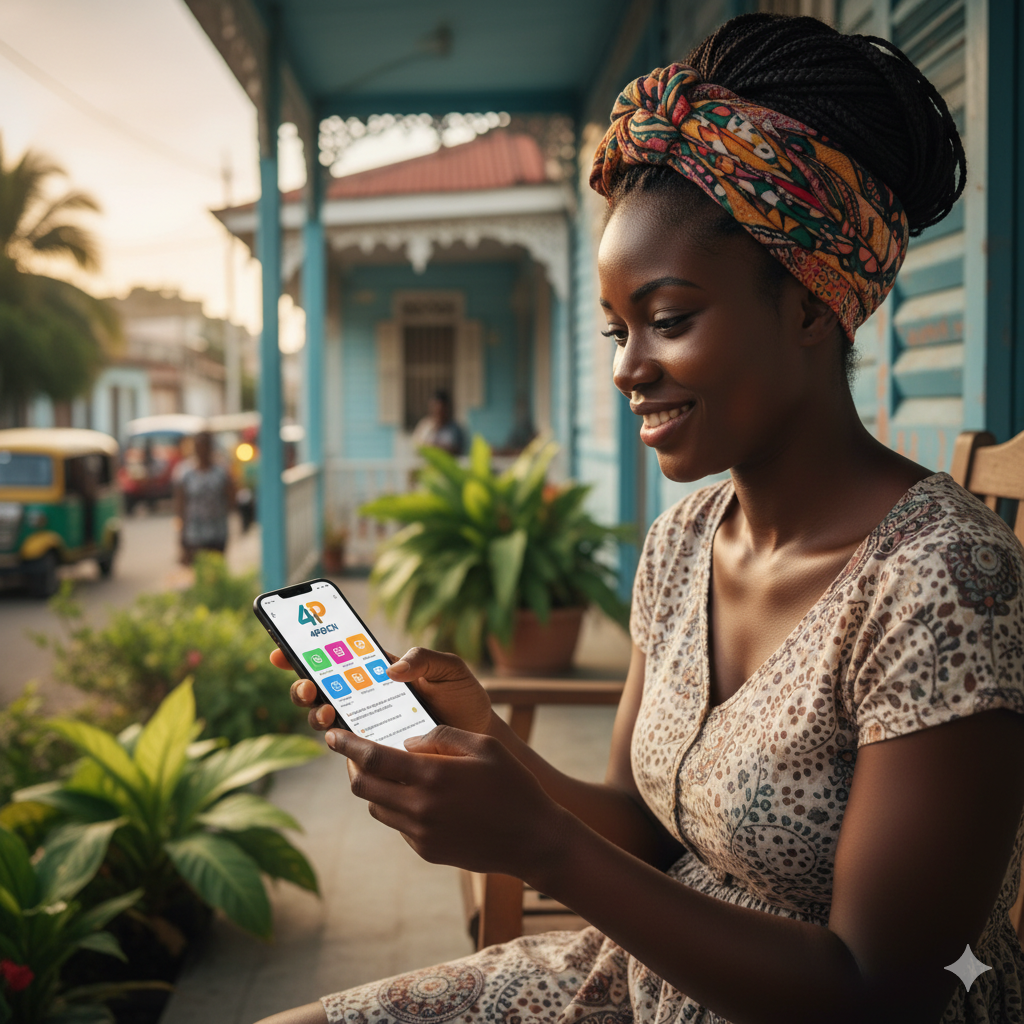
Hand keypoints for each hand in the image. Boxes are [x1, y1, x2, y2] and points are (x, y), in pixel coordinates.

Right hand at [269, 645, 494, 735]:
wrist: (480, 737)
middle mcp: (366, 697)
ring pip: (327, 721)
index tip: (280, 651)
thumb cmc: (464, 696)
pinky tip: (345, 739)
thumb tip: (392, 669)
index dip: (303, 654)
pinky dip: (340, 744)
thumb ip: (425, 658)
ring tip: (329, 712)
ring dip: (317, 715)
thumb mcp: (450, 667)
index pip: (336, 659)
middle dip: (303, 687)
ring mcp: (369, 725)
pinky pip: (350, 749)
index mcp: (378, 670)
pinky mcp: (378, 751)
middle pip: (320, 691)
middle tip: (309, 687)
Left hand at [330, 724, 562, 875]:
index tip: (332, 735)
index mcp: (432, 775)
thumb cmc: (513, 785)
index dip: (347, 745)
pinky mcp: (426, 850)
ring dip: (374, 787)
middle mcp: (420, 807)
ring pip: (376, 807)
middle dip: (352, 766)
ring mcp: (421, 833)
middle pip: (363, 786)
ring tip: (388, 771)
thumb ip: (442, 736)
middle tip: (355, 752)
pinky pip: (397, 825)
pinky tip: (416, 795)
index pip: (372, 758)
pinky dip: (396, 806)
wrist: (533, 840)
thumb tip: (408, 741)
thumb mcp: (484, 745)